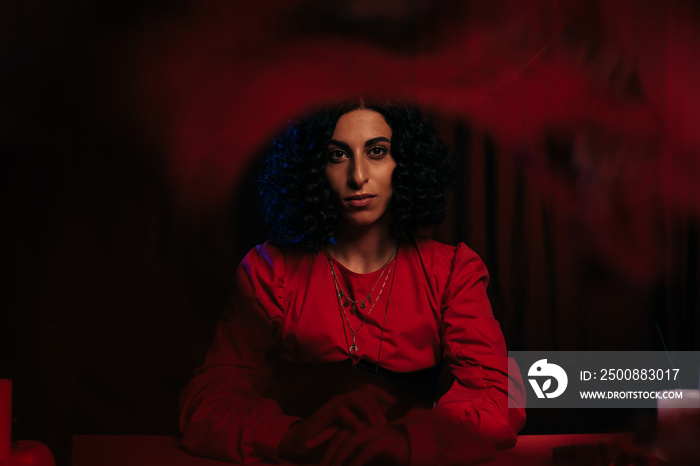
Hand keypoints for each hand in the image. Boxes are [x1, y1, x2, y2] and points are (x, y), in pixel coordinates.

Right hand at [278, 384, 395, 457]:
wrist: (304, 439)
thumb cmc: (329, 434)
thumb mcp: (350, 426)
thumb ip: (364, 421)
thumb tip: (384, 419)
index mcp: (349, 399)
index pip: (368, 388)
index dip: (382, 393)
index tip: (394, 403)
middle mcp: (342, 398)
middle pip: (363, 391)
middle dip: (377, 404)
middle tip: (386, 421)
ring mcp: (333, 404)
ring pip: (354, 397)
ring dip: (367, 409)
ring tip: (376, 423)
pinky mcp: (324, 414)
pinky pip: (340, 410)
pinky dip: (351, 417)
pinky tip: (359, 426)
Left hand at [321, 424, 409, 465]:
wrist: (411, 446)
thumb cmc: (386, 447)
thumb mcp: (366, 444)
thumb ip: (352, 445)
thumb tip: (335, 455)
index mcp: (359, 422)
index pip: (337, 428)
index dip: (322, 437)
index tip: (307, 446)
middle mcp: (365, 422)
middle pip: (341, 434)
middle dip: (328, 451)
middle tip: (322, 465)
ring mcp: (375, 429)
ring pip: (351, 441)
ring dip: (340, 457)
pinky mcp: (384, 439)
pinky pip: (366, 450)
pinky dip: (357, 461)